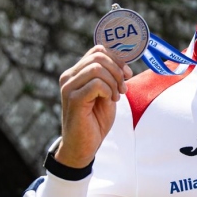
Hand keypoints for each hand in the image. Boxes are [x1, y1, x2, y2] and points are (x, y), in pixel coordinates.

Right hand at [56, 46, 132, 167]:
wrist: (84, 146)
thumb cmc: (95, 120)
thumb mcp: (107, 93)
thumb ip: (111, 76)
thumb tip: (124, 60)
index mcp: (76, 73)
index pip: (97, 50)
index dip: (117, 58)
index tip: (127, 73)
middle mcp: (69, 77)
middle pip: (99, 56)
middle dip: (117, 70)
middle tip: (123, 88)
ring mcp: (69, 87)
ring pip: (98, 68)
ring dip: (114, 82)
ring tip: (116, 96)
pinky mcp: (73, 99)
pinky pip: (96, 83)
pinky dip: (109, 90)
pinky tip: (111, 101)